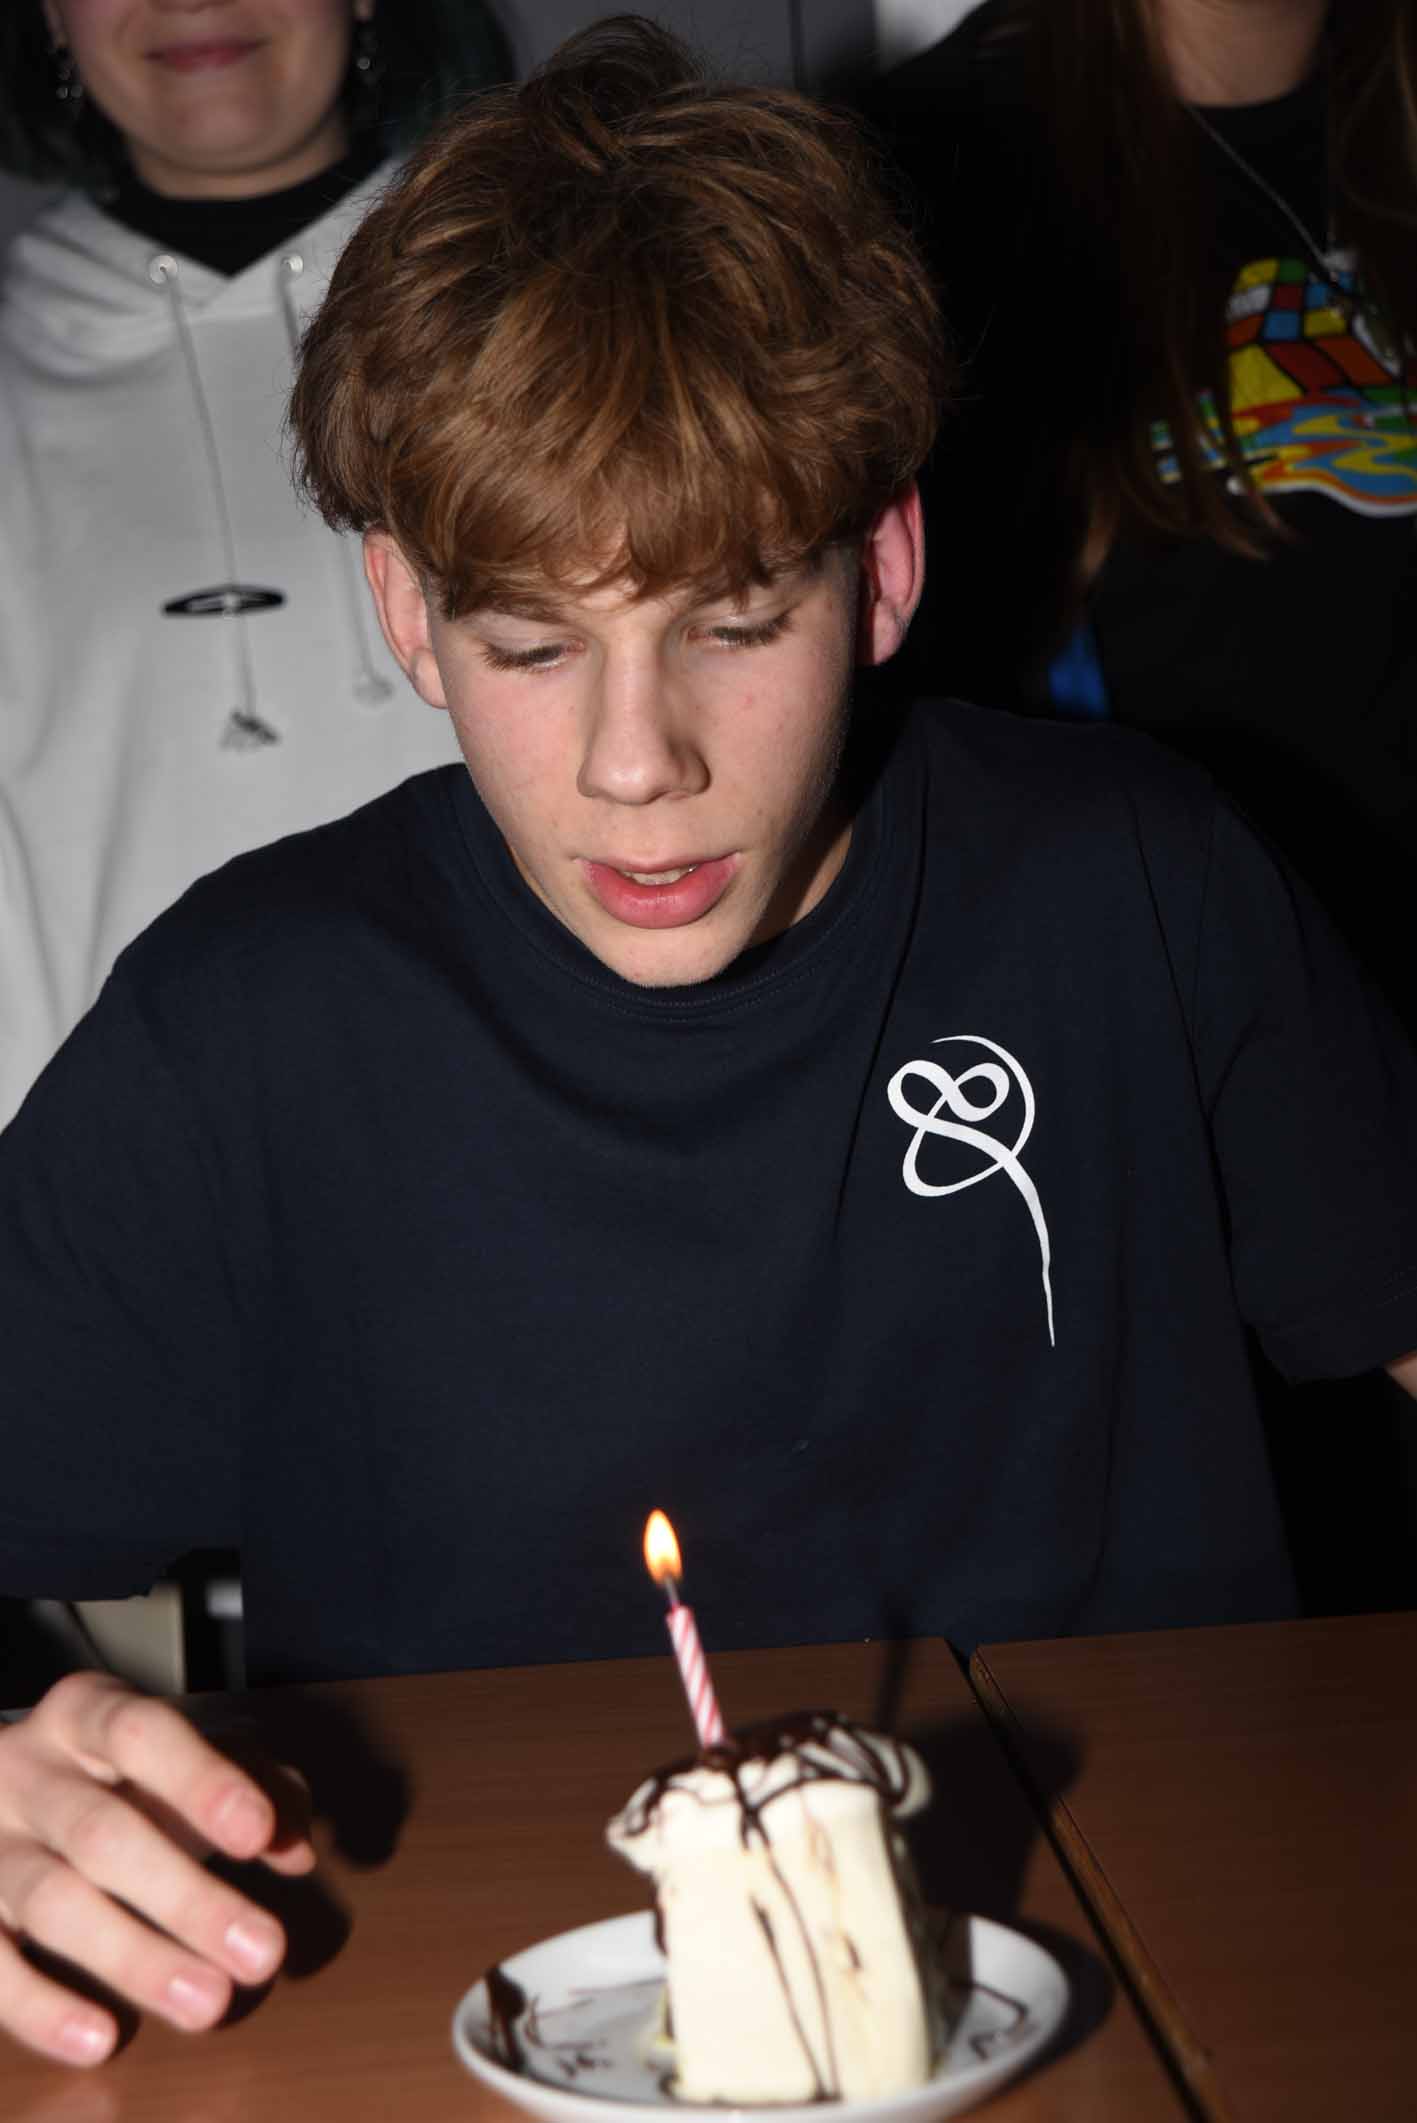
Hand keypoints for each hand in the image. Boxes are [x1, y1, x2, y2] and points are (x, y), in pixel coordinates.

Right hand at [0, 1672, 315, 2066]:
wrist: (10, 1790)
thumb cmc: (126, 1774)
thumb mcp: (190, 1755)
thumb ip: (257, 1782)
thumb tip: (295, 1847)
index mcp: (88, 1715)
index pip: (142, 1734)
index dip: (200, 1782)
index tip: (258, 1834)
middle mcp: (27, 1773)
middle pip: (102, 1833)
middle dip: (186, 1897)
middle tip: (263, 1951)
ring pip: (52, 1901)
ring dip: (133, 1959)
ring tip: (209, 2004)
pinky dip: (41, 2008)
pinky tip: (101, 2038)